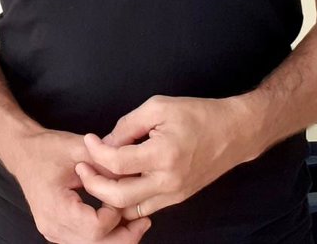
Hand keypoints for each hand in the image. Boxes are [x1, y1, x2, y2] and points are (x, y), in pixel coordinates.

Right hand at [0, 128, 151, 243]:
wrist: (22, 152)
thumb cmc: (47, 148)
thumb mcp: (79, 148)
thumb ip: (106, 164)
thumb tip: (134, 177)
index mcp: (54, 206)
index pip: (95, 228)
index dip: (115, 214)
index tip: (122, 194)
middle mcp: (51, 225)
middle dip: (124, 235)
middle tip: (144, 220)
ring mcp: (53, 232)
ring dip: (116, 237)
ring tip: (134, 220)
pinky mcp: (57, 231)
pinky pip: (85, 241)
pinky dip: (104, 235)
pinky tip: (116, 219)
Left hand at [75, 95, 257, 221]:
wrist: (234, 133)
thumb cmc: (197, 114)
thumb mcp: (158, 107)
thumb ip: (128, 125)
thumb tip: (106, 142)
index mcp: (163, 155)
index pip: (117, 163)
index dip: (96, 151)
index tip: (89, 139)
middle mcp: (168, 181)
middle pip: (118, 196)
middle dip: (93, 183)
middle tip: (82, 167)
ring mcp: (174, 194)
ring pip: (130, 209)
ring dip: (108, 196)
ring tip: (97, 176)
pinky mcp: (177, 199)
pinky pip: (144, 208)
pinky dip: (127, 201)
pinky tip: (118, 183)